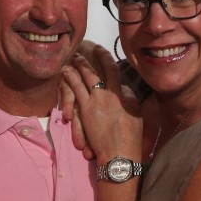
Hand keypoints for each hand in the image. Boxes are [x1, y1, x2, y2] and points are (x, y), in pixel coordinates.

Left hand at [61, 45, 141, 164]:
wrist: (119, 152)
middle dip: (86, 60)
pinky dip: (68, 82)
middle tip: (79, 52)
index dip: (104, 57)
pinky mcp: (83, 113)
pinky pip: (73, 93)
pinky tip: (64, 77)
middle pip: (93, 72)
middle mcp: (105, 95)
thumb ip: (127, 97)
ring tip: (68, 62)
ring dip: (74, 69)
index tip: (99, 48)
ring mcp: (93, 103)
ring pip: (80, 81)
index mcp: (120, 94)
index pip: (112, 69)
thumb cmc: (131, 136)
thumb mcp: (135, 112)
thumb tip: (121, 88)